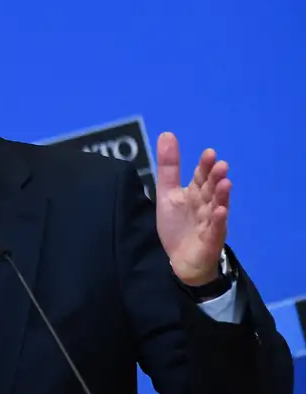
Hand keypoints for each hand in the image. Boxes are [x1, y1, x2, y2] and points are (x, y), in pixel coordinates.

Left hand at [154, 132, 229, 285]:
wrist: (180, 260)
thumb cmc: (177, 225)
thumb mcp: (167, 193)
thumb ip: (169, 167)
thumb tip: (167, 134)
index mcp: (196, 193)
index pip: (201, 176)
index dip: (205, 166)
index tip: (209, 153)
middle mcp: (206, 205)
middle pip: (211, 189)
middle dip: (215, 177)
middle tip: (220, 165)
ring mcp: (211, 222)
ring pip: (218, 206)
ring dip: (222, 195)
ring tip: (225, 182)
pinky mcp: (211, 239)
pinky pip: (216, 229)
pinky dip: (218, 221)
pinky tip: (220, 211)